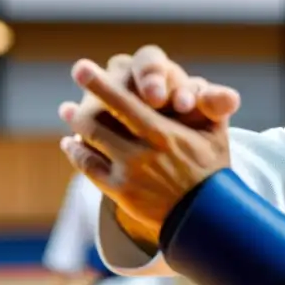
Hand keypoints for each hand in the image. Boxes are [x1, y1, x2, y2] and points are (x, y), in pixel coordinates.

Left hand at [60, 59, 238, 238]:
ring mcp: (129, 173)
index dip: (100, 85)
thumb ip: (208, 107)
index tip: (81, 68)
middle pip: (99, 122)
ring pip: (90, 141)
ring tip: (67, 108)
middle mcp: (142, 152)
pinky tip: (70, 142)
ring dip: (75, 122)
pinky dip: (76, 152)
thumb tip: (199, 85)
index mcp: (164, 134)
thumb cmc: (212, 170)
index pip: (125, 103)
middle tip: (70, 82)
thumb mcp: (216, 135)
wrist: (207, 217)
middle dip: (79, 102)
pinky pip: (89, 167)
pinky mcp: (121, 192)